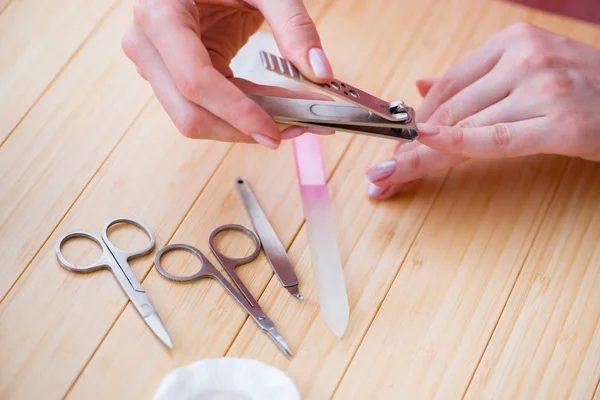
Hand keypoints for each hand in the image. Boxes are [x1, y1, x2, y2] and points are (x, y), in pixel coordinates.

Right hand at [122, 0, 334, 148]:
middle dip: (242, 129)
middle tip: (294, 129)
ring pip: (198, 118)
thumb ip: (293, 23)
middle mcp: (148, 46)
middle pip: (190, 113)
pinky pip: (209, 107)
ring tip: (294, 119)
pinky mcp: (176, 75)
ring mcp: (157, 65)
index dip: (235, 112)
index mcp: (160, 16)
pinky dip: (243, 114)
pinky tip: (276, 109)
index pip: (194, 81)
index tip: (273, 132)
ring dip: (245, 127)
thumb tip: (320, 71)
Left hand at [366, 22, 599, 198]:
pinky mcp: (560, 122)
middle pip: (450, 107)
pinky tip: (424, 153)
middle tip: (386, 168)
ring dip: (423, 155)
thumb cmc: (581, 88)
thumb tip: (422, 83)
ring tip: (396, 175)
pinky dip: (455, 146)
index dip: (416, 118)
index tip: (395, 142)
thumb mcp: (528, 69)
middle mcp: (524, 58)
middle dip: (412, 143)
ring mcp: (542, 87)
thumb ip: (474, 77)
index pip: (449, 83)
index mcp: (511, 42)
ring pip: (465, 125)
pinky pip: (494, 139)